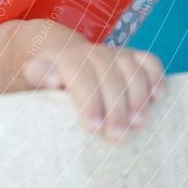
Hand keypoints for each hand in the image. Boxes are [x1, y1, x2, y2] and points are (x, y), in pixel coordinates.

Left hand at [21, 34, 163, 140]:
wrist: (60, 59)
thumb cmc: (47, 79)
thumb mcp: (33, 79)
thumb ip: (38, 77)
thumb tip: (53, 80)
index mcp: (64, 58)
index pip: (79, 77)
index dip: (88, 102)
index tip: (93, 126)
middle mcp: (90, 52)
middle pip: (108, 77)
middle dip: (115, 108)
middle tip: (117, 135)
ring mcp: (112, 53)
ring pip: (130, 71)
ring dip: (137, 98)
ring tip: (137, 124)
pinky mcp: (131, 56)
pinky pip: (148, 62)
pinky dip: (155, 78)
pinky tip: (155, 97)